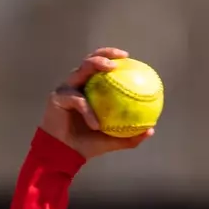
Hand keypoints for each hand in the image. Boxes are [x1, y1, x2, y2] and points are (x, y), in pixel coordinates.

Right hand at [41, 47, 155, 159]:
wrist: (64, 154)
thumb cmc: (87, 145)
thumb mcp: (113, 140)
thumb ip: (130, 135)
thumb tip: (151, 130)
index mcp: (89, 89)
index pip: (100, 67)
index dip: (112, 57)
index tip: (128, 57)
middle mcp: (77, 85)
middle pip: (89, 60)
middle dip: (104, 54)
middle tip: (118, 59)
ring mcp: (66, 89)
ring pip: (80, 70)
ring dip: (96, 65)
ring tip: (110, 69)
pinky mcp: (57, 98)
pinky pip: (77, 100)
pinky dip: (88, 111)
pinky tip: (96, 124)